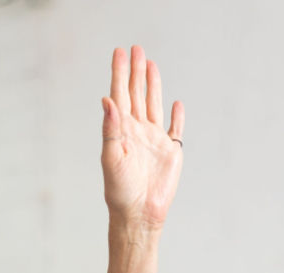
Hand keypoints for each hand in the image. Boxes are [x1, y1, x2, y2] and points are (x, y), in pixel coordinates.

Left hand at [101, 45, 184, 230]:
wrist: (139, 213)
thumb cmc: (119, 190)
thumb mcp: (112, 157)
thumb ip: (110, 129)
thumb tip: (107, 100)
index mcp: (120, 131)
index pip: (119, 95)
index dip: (119, 73)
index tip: (119, 53)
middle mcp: (136, 131)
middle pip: (136, 94)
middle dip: (135, 72)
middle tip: (136, 48)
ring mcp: (154, 139)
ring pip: (153, 104)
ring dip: (152, 84)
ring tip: (150, 64)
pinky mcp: (170, 150)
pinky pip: (175, 128)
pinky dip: (176, 115)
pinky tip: (175, 104)